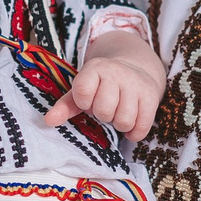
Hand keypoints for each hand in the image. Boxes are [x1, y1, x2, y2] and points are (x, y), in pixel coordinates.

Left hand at [43, 28, 164, 137]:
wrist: (135, 68)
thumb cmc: (102, 85)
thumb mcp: (82, 90)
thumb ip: (65, 106)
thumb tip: (48, 121)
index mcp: (95, 68)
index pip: (82, 93)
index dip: (84, 102)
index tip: (89, 98)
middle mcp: (117, 73)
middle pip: (104, 111)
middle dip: (103, 114)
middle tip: (107, 105)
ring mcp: (136, 84)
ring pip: (123, 121)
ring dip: (118, 123)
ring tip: (119, 111)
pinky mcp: (152, 96)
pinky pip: (140, 127)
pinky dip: (133, 132)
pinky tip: (131, 121)